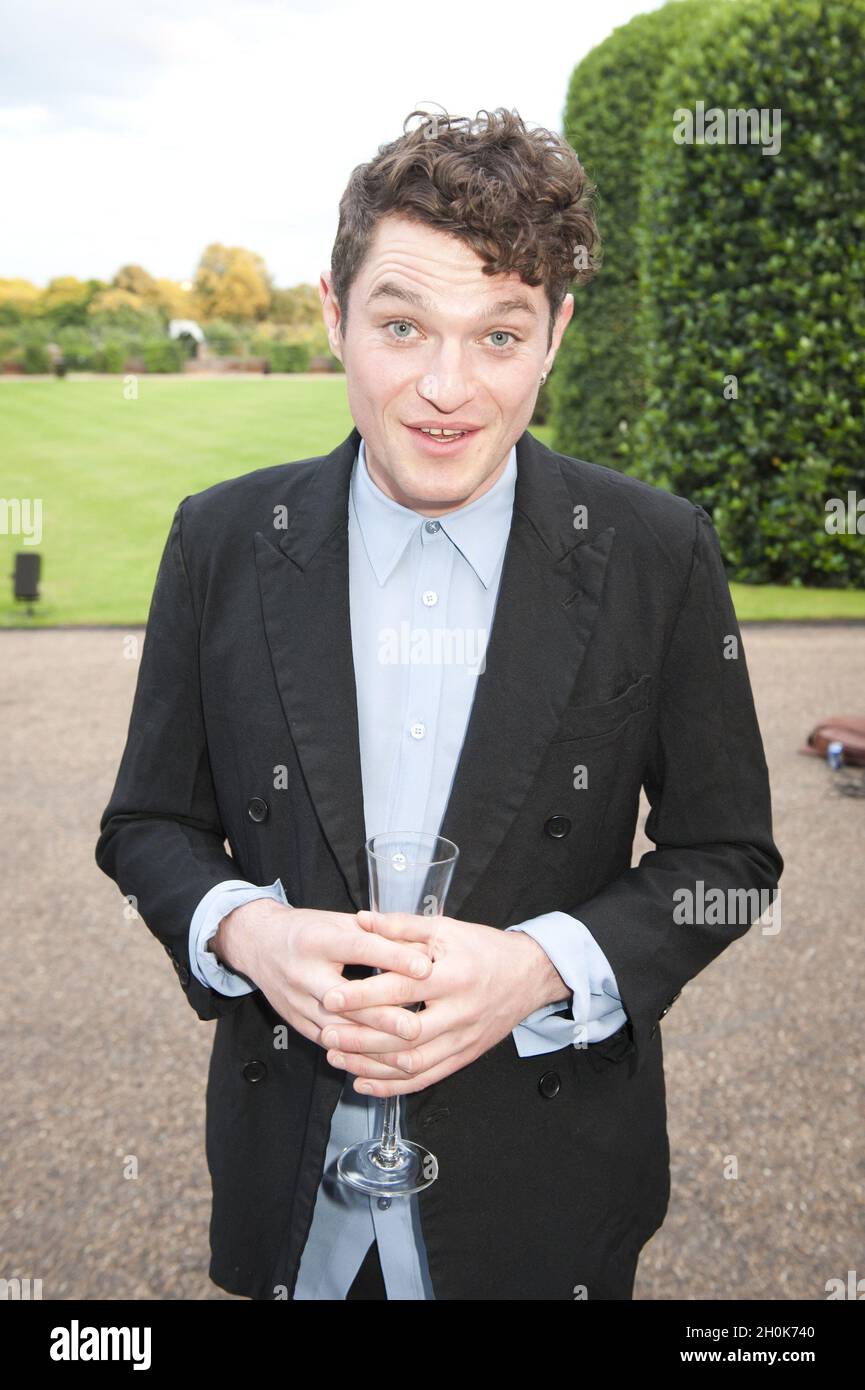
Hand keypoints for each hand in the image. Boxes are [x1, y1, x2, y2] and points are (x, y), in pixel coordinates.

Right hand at [211, 899, 432, 1051]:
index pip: (360, 948)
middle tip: (415, 1027)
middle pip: (346, 999)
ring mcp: (296, 1002)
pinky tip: (381, 1063)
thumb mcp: (339, 922)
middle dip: (382, 1016)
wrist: (259, 944)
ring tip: (406, 1054)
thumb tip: (421, 945)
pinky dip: (355, 1054)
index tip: (425, 968)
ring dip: (372, 1044)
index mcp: (318, 940)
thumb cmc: (308, 930)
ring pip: (338, 1029)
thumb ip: (378, 934)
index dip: (393, 958)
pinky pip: (328, 1043)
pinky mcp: (296, 1023)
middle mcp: (303, 972)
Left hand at [319, 909, 557, 1095]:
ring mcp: (463, 1040)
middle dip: (361, 1038)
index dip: (364, 996)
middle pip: (404, 1034)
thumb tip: (361, 920)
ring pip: (412, 1063)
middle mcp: (459, 1013)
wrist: (529, 975)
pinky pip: (426, 1079)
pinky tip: (364, 1082)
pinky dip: (393, 1085)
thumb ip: (401, 926)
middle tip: (326, 1033)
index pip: (402, 990)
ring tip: (336, 1057)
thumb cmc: (483, 948)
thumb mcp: (445, 929)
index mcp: (453, 977)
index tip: (332, 999)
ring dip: (370, 1065)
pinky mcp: (464, 1057)